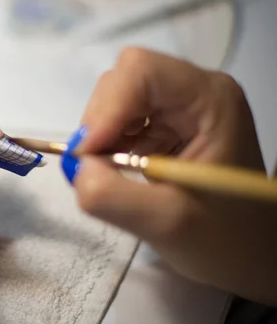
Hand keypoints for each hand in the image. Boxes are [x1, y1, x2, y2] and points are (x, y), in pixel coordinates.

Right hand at [66, 48, 276, 304]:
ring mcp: (181, 104)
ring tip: (111, 170)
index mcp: (210, 100)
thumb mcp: (166, 224)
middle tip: (95, 165)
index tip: (87, 153)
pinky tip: (118, 167)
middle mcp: (195, 90)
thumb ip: (113, 197)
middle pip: (125, 78)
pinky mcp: (167, 121)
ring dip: (102, 132)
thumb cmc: (223, 238)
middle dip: (101, 121)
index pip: (142, 72)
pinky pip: (121, 116)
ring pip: (117, 96)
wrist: (249, 251)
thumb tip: (74, 167)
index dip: (107, 107)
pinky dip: (107, 141)